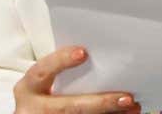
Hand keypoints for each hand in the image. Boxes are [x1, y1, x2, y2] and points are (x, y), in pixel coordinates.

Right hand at [13, 45, 141, 113]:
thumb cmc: (44, 92)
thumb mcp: (44, 82)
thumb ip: (66, 72)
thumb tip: (103, 57)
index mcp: (28, 88)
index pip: (42, 71)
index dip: (61, 61)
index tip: (83, 53)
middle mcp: (32, 109)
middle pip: (68, 107)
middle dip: (100, 103)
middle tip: (127, 98)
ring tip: (133, 108)